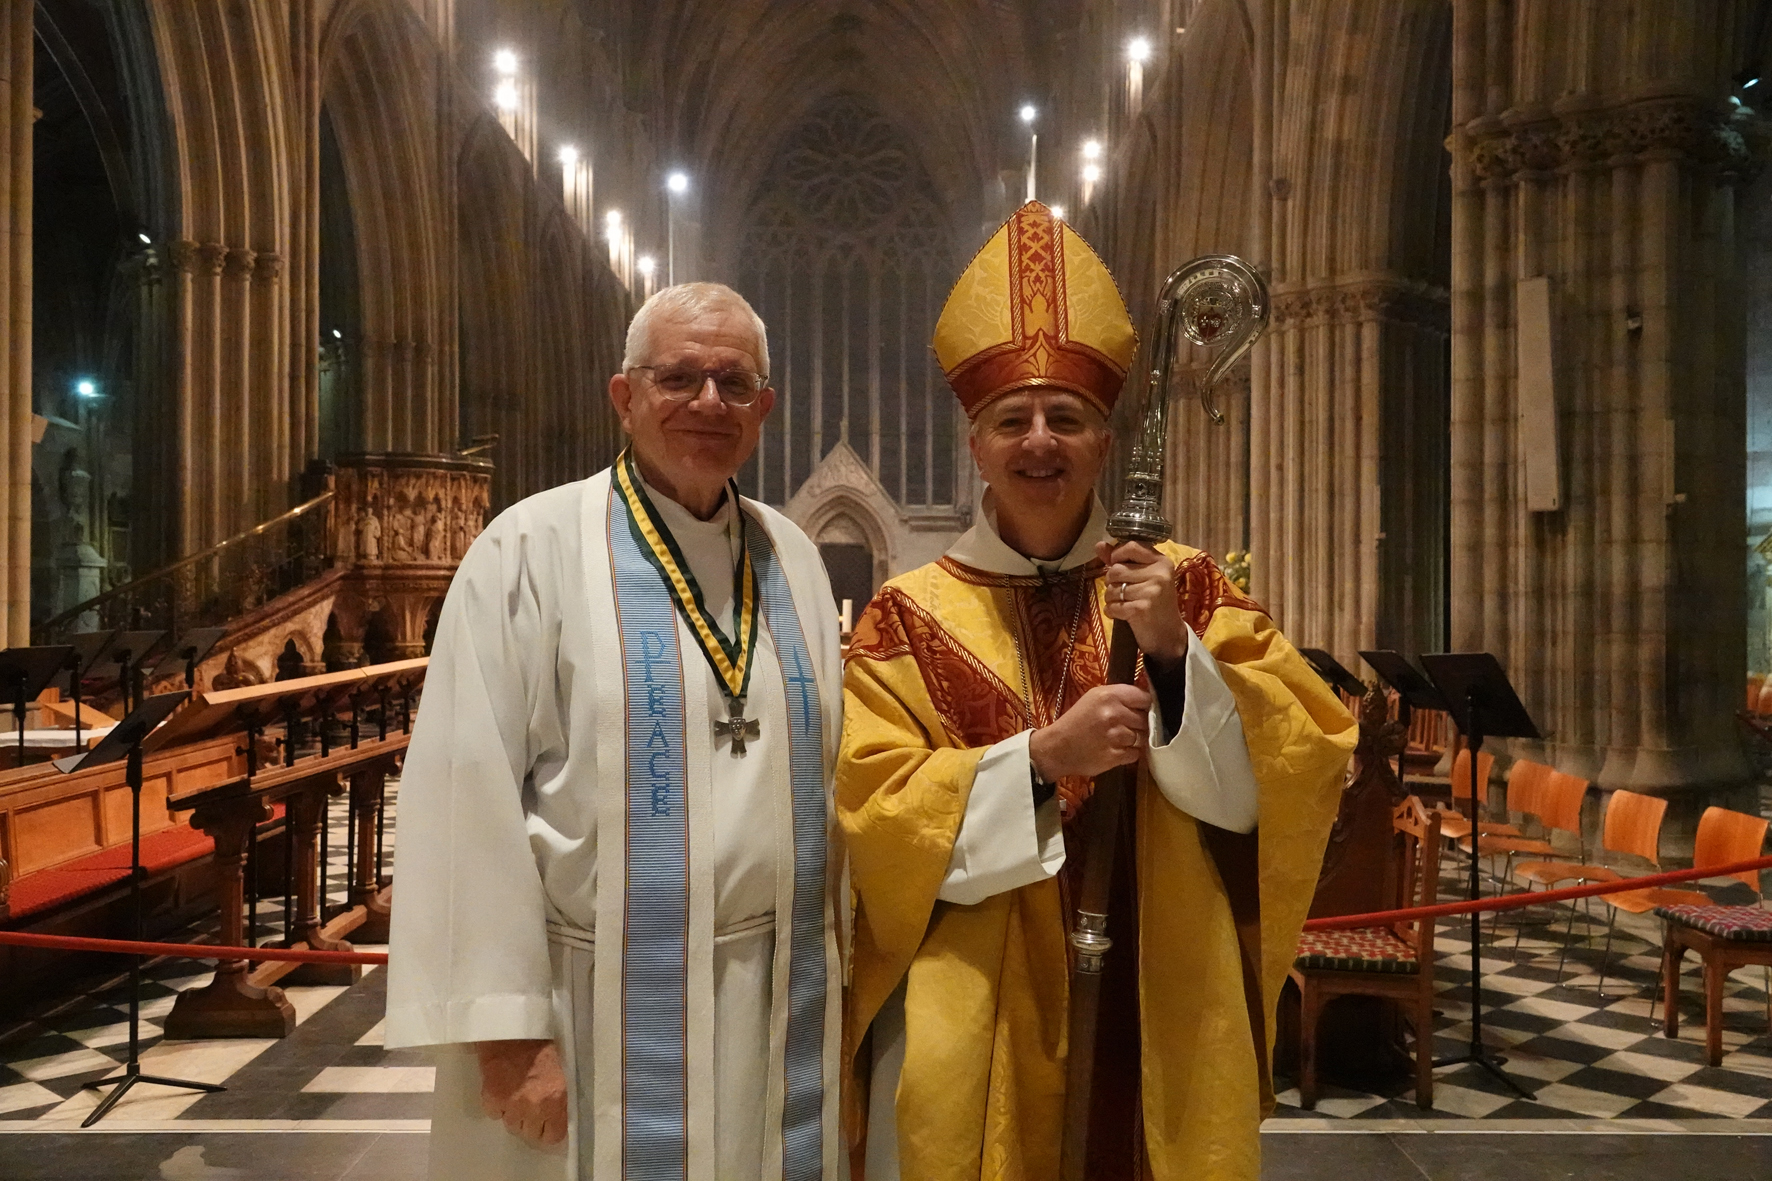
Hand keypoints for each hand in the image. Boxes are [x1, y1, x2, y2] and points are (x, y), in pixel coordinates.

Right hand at [475, 1039, 567, 1147]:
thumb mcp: (560, 1072)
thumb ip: (558, 1098)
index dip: (548, 1130)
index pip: (553, 1135)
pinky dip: (496, 1105)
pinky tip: (501, 1087)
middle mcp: (535, 1107)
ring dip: (512, 1113)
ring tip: (514, 1092)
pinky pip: (494, 1113)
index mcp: (556, 1098)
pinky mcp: (492, 1100)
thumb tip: (555, 1118)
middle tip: (528, 1103)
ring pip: (511, 1125)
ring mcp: (512, 1105)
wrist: (512, 1028)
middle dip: (529, 1121)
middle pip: (529, 1132)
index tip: (545, 1123)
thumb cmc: (540, 1044)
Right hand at [1029, 683, 1151, 781]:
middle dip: (1138, 724)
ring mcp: (1116, 736)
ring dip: (1132, 740)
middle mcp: (1114, 714)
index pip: (1145, 698)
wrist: (1056, 748)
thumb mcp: (1094, 698)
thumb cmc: (1076, 721)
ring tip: (1115, 740)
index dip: (1145, 705)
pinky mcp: (1115, 756)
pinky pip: (1135, 754)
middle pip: (1145, 719)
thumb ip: (1119, 696)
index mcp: (1109, 695)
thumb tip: (1148, 701)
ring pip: (1142, 737)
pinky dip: (1128, 754)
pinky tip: (1114, 750)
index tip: (1142, 710)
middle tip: (1123, 727)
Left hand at [1096, 540, 1185, 662]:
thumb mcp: (1144, 577)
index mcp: (1161, 562)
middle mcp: (1159, 574)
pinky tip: (1121, 614)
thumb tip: (1099, 544)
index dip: (1117, 555)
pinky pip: (1113, 606)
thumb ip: (1122, 560)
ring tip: (1123, 602)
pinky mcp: (1142, 609)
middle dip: (1111, 582)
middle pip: (1116, 569)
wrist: (1169, 634)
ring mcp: (1152, 591)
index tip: (1117, 565)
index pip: (1132, 547)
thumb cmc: (1155, 602)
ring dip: (1111, 598)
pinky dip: (1112, 611)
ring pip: (1112, 588)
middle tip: (1122, 590)